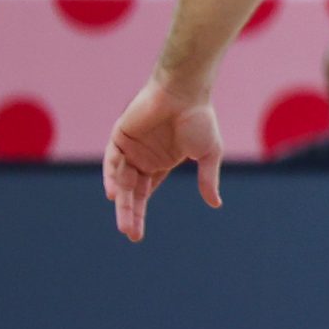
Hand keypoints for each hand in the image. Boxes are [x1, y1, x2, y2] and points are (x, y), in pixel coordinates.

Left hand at [104, 80, 223, 241]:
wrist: (185, 92)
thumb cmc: (199, 118)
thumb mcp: (208, 153)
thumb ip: (207, 178)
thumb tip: (216, 204)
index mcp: (161, 162)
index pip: (145, 192)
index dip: (140, 213)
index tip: (136, 235)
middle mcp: (142, 158)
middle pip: (131, 192)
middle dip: (130, 214)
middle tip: (131, 234)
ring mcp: (130, 148)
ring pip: (121, 181)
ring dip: (122, 201)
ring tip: (125, 222)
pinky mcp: (120, 137)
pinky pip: (112, 161)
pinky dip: (112, 177)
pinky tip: (114, 194)